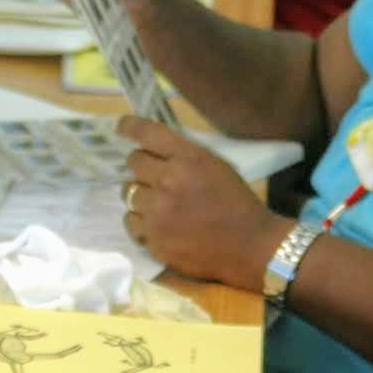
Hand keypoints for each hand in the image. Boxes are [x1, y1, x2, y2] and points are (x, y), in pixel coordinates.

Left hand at [119, 115, 289, 282]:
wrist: (250, 246)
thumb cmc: (237, 203)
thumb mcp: (216, 166)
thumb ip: (185, 155)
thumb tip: (153, 150)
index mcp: (188, 160)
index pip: (148, 134)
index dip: (130, 126)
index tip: (122, 126)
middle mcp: (167, 182)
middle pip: (133, 163)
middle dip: (142, 165)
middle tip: (154, 175)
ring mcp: (157, 214)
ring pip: (128, 192)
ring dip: (140, 193)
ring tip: (157, 202)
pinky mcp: (153, 240)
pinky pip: (130, 221)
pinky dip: (139, 219)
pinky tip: (155, 222)